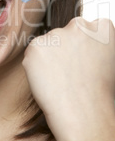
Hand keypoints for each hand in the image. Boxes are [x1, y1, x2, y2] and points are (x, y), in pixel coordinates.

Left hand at [23, 18, 114, 140]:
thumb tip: (79, 47)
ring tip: (60, 80)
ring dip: (49, 57)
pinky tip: (48, 81)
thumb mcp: (108, 62)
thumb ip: (93, 46)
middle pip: (65, 33)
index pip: (87, 28)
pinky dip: (35, 66)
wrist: (83, 113)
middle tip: (68, 73)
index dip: (82, 47)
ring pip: (48, 43)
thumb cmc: (98, 94)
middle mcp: (78, 26)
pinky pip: (33, 54)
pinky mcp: (36, 46)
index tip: (82, 61)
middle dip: (64, 48)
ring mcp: (56, 34)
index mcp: (101, 28)